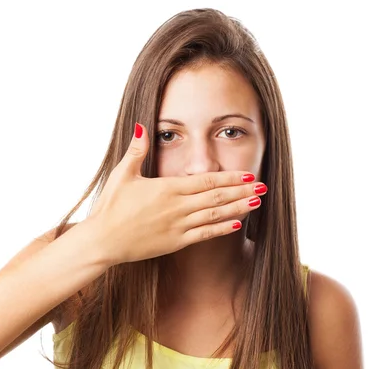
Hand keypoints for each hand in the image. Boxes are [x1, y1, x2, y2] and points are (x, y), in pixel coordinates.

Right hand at [87, 122, 266, 264]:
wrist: (102, 241)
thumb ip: (137, 150)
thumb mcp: (122, 174)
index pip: (206, 180)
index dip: (230, 177)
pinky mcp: (175, 243)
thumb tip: (142, 125)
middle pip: (216, 196)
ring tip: (257, 202)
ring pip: (215, 215)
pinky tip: (237, 224)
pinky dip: (221, 229)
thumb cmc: (110, 207)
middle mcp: (177, 207)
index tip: (248, 174)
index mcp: (167, 188)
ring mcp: (178, 226)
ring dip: (238, 208)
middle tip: (264, 186)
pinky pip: (204, 234)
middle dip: (242, 190)